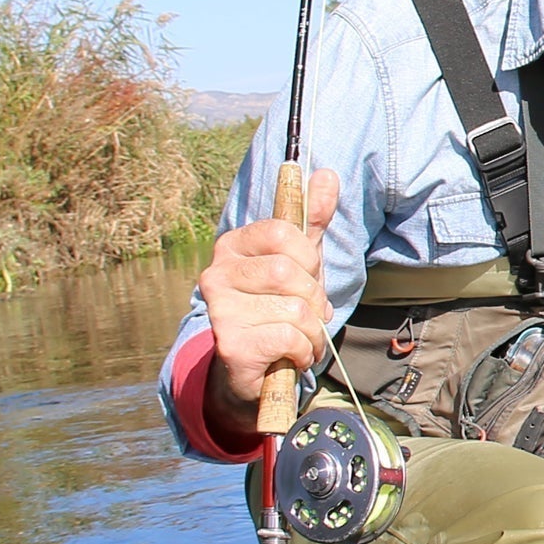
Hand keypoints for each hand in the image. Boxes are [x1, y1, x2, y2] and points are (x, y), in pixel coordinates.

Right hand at [198, 168, 339, 437]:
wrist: (254, 369)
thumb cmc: (278, 307)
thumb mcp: (300, 260)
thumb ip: (312, 219)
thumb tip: (326, 173)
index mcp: (233, 245)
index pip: (285, 232)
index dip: (309, 258)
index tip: (306, 276)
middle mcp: (216, 273)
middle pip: (290, 271)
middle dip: (314, 298)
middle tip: (307, 315)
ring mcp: (219, 309)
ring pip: (295, 307)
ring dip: (313, 330)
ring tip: (300, 338)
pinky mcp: (230, 343)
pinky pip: (290, 336)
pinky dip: (304, 350)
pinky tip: (291, 356)